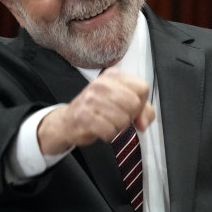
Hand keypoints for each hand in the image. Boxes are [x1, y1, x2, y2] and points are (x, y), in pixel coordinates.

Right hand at [37, 68, 155, 154]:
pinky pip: (110, 131)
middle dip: (130, 116)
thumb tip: (143, 122)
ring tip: (107, 122)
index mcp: (113, 76)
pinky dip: (109, 135)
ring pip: (123, 119)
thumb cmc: (97, 110)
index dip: (142, 104)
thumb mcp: (121, 102)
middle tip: (118, 116)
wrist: (68, 121)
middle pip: (134, 104)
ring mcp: (91, 99)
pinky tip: (101, 129)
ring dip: (118, 127)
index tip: (132, 109)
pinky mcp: (84, 116)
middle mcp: (102, 83)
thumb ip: (142, 110)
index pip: (142, 88)